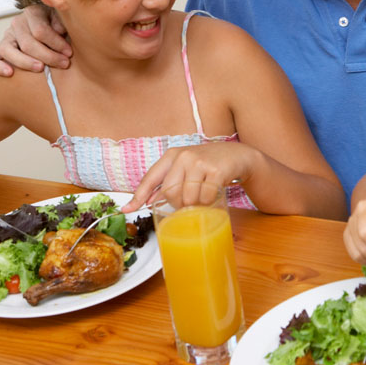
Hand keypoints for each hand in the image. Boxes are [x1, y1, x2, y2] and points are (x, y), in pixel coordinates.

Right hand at [0, 5, 71, 75]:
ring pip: (8, 50)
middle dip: (48, 55)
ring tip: (40, 68)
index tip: (69, 53)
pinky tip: (10, 73)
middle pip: (27, 43)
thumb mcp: (63, 19)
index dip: (56, 43)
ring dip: (25, 62)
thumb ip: (61, 23)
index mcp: (33, 13)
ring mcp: (7, 37)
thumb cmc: (58, 26)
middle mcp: (17, 24)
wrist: (48, 30)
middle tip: (63, 63)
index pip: (40, 30)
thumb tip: (59, 30)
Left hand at [120, 142, 259, 212]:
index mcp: (172, 155)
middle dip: (178, 204)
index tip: (127, 209)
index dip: (138, 195)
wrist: (238, 156)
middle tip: (189, 203)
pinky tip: (213, 194)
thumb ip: (167, 183)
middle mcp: (184, 156)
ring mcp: (200, 162)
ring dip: (195, 205)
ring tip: (202, 197)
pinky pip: (205, 197)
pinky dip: (208, 202)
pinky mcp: (216, 170)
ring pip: (187, 198)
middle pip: (169, 193)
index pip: (151, 177)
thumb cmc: (208, 164)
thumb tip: (145, 203)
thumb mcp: (186, 168)